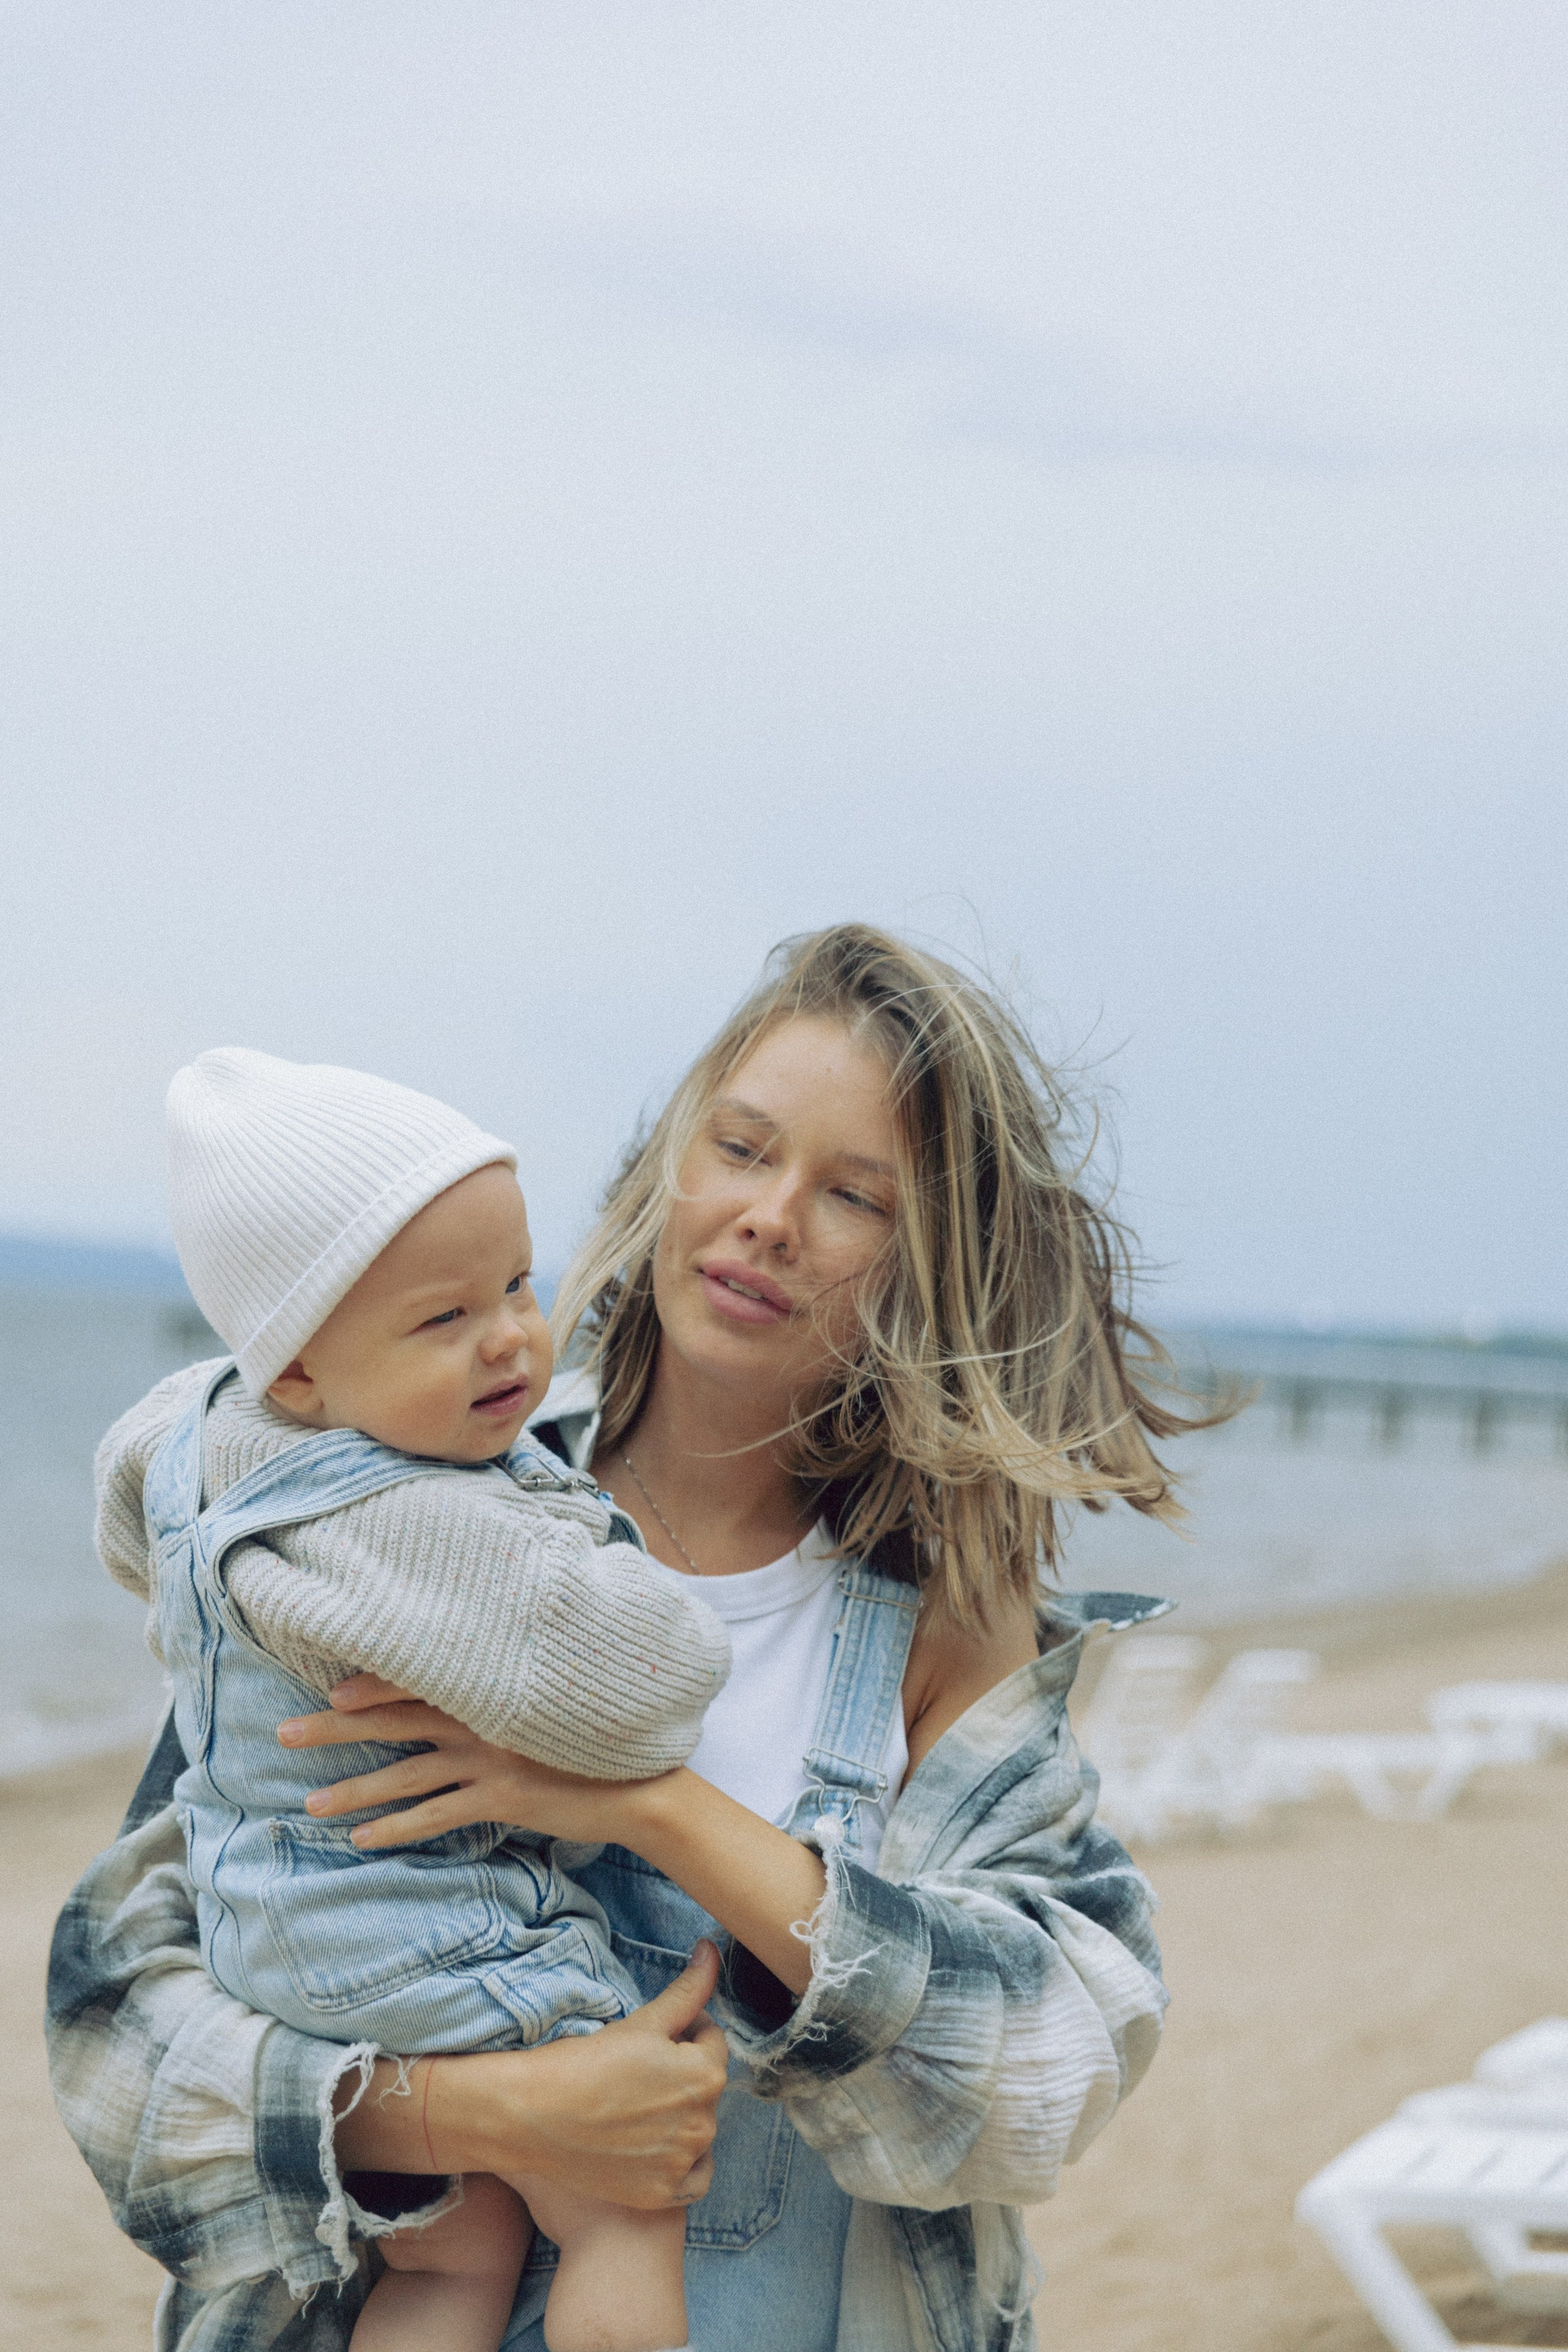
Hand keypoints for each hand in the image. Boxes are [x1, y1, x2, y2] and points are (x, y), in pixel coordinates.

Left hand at [278, 1676, 665, 1848]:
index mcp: (491, 1688)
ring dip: (354, 1790)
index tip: (328, 1691)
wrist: (641, 1783)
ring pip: (405, 1773)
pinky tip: (364, 1839)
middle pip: (393, 1719)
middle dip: (334, 1727)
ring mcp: (491, 1759)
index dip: (369, 1685)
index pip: (415, 1679)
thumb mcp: (548, 1704)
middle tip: (284, 1733)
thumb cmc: (595, 1739)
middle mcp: (483, 1718)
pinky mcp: (502, 1799)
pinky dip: (396, 1828)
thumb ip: (506, 1696)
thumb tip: (465, 1695)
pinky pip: (435, 1815)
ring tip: (311, 1805)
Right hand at [338, 1943, 728, 2207]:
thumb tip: (712, 1950)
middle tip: (635, 2073)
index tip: (649, 2039)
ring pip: (698, 2129)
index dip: (682, 2033)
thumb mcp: (641, 2022)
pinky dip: (682, 2163)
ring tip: (634, 2105)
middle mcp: (703, 2123)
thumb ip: (688, 1990)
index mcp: (704, 2074)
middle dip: (680, 2074)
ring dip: (678, 2115)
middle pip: (704, 2086)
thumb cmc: (584, 2062)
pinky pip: (694, 2177)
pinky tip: (651, 2147)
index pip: (711, 2042)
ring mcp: (682, 2163)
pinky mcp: (661, 2194)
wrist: (532, 2117)